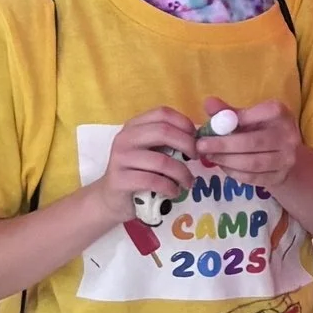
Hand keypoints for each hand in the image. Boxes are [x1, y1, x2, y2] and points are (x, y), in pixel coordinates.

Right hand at [89, 107, 193, 221]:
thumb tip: (199, 139)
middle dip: (188, 145)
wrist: (113, 199)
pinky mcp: (120, 179)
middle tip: (197, 159)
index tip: (196, 139)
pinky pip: (153, 181)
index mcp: (134, 127)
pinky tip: (174, 192)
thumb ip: (169, 142)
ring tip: (188, 182)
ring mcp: (120, 158)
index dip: (185, 123)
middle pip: (164, 132)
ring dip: (182, 174)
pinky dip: (170, 187)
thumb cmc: (139, 173)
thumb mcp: (153, 152)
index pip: (162, 113)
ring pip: (162, 161)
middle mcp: (125, 138)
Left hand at [196, 96, 302, 189]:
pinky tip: (223, 166)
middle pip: (254, 142)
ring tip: (209, 156)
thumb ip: (228, 111)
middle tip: (200, 146)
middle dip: (223, 145)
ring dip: (226, 160)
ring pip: (253, 163)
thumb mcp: (247, 116)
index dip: (238, 119)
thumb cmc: (260, 129)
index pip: (262, 113)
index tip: (214, 125)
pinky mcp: (280, 176)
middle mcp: (289, 136)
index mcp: (281, 114)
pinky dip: (234, 173)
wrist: (285, 154)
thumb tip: (208, 103)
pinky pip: (254, 178)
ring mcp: (287, 158)